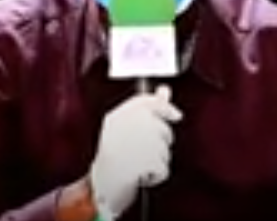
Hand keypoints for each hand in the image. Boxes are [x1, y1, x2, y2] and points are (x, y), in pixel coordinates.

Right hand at [90, 85, 181, 219]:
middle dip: (159, 142)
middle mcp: (132, 125)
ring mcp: (142, 142)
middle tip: (141, 150)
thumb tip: (164, 91)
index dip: (165, 108)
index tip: (175, 114)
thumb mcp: (123, 126)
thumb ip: (147, 107)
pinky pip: (164, 168)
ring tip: (137, 163)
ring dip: (156, 160)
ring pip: (165, 150)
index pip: (150, 102)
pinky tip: (142, 175)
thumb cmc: (111, 155)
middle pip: (164, 130)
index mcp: (121, 115)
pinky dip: (156, 175)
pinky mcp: (149, 161)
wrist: (101, 185)